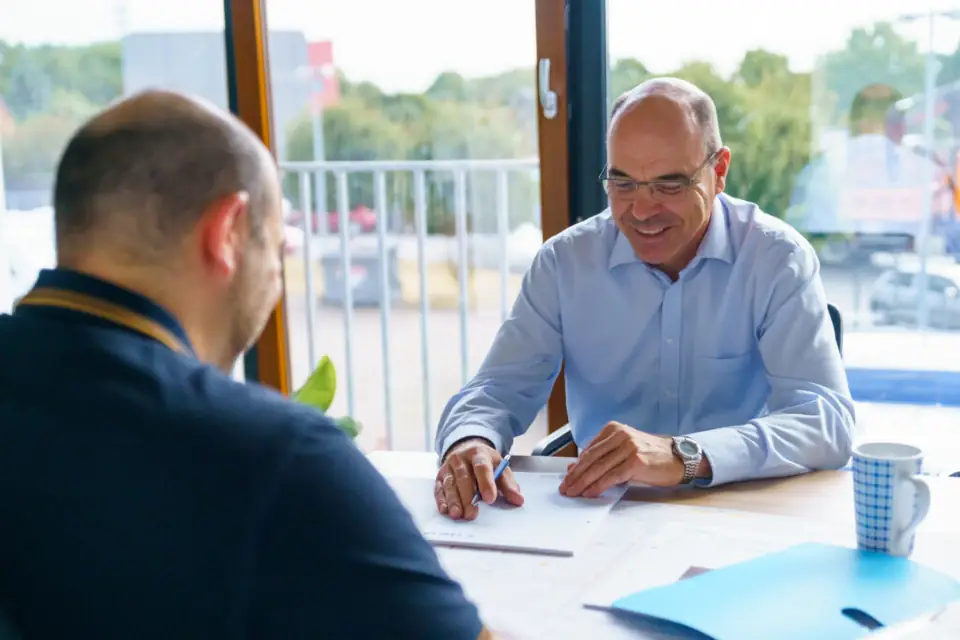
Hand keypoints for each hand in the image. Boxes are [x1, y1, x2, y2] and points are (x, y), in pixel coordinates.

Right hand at [435, 438, 523, 519]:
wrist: (467, 449)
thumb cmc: (486, 462)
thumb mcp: (500, 468)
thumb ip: (509, 484)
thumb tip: (518, 500)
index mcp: (479, 453)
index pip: (482, 467)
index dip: (486, 483)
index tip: (490, 499)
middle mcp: (461, 458)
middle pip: (463, 477)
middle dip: (468, 497)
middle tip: (472, 514)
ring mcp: (448, 467)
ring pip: (450, 484)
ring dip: (453, 500)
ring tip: (458, 514)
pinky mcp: (440, 476)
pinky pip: (439, 488)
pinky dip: (442, 500)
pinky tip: (445, 510)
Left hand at [559, 422, 686, 497]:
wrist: (678, 458)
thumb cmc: (650, 456)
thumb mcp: (623, 450)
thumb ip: (602, 456)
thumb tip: (574, 467)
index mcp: (614, 429)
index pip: (589, 449)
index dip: (576, 466)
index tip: (566, 478)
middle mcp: (620, 435)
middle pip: (591, 458)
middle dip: (575, 475)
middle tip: (565, 488)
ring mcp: (629, 447)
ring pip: (599, 468)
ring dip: (582, 483)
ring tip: (573, 493)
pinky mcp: (636, 461)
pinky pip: (611, 476)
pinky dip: (598, 486)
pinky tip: (590, 493)